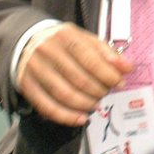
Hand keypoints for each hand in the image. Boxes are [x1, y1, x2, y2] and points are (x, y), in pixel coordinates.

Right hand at [14, 22, 130, 125]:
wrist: (27, 40)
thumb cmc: (62, 42)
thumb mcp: (84, 39)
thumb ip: (106, 52)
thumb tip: (127, 68)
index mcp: (65, 35)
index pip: (90, 59)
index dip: (108, 74)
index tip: (119, 82)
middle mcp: (47, 50)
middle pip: (78, 79)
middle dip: (98, 90)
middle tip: (106, 93)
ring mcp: (35, 69)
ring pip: (64, 94)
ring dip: (85, 104)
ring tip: (95, 104)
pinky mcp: (26, 85)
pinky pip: (47, 107)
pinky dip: (67, 117)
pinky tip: (81, 118)